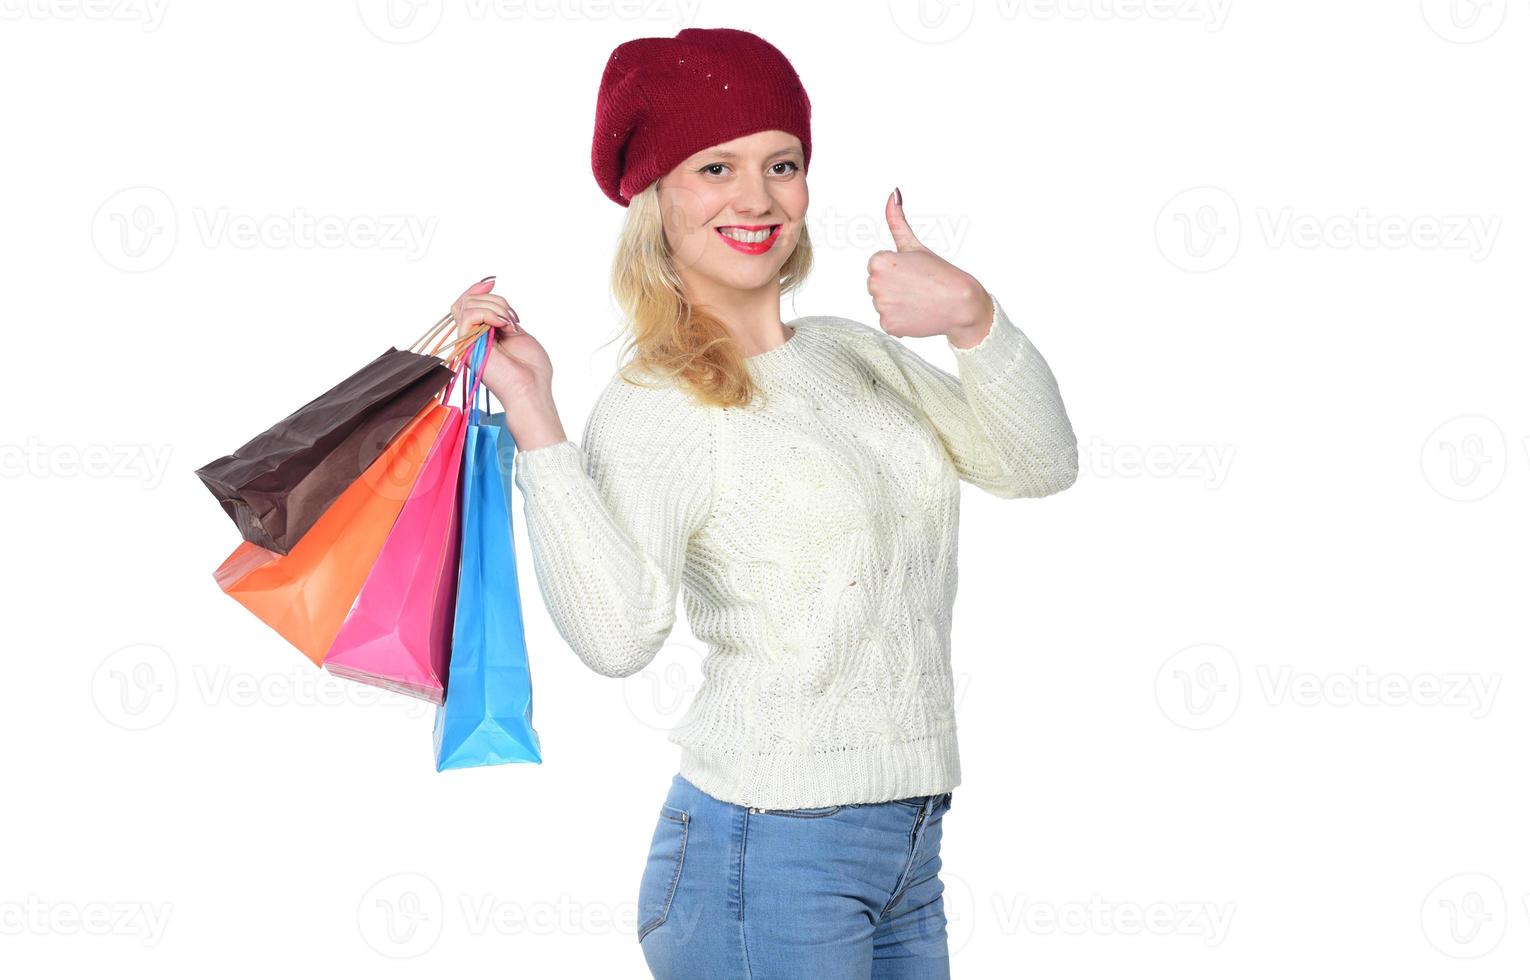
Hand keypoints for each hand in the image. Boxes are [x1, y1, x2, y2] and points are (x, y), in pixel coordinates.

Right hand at [451, 277, 566, 449]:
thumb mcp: (518, 334)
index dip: (477, 289)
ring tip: (510, 325)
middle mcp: (472, 339)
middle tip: (512, 318)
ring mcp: (468, 343)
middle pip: (467, 301)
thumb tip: (493, 299)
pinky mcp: (467, 346)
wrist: (532, 390)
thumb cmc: (532, 371)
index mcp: (483, 336)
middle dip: (495, 300)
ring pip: (467, 305)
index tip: (493, 281)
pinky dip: (489, 313)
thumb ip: (503, 317)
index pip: (468, 305)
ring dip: (495, 307)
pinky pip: (469, 315)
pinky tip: (504, 326)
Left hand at [866, 189, 993, 346]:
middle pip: (877, 285)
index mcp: (879, 262)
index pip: (877, 266)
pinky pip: (889, 322)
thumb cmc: (941, 273)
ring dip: (898, 304)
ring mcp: (881, 307)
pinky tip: (917, 314)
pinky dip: (901, 321)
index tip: (914, 272)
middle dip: (894, 286)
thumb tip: (893, 193)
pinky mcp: (888, 326)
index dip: (897, 269)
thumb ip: (897, 221)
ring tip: (920, 300)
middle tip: (918, 287)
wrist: (962, 304)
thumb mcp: (915, 245)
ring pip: (883, 304)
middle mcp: (875, 284)